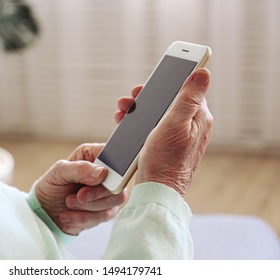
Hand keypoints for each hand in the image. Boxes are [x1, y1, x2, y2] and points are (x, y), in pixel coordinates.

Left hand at [33, 143, 126, 234]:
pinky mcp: (106, 211)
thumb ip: (80, 169)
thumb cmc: (52, 185)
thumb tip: (102, 173)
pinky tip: (68, 214)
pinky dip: (83, 217)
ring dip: (88, 206)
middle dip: (96, 193)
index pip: (116, 156)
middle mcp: (106, 174)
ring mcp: (108, 194)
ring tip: (69, 202)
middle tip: (79, 195)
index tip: (99, 178)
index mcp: (96, 155)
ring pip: (114, 201)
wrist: (45, 211)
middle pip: (119, 183)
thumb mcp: (59, 172)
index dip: (114, 168)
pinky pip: (104, 216)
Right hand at [115, 68, 212, 194]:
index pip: (188, 89)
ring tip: (123, 110)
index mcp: (198, 118)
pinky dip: (141, 123)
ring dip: (141, 109)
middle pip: (170, 101)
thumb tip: (203, 72)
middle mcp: (192, 126)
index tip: (156, 78)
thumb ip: (188, 97)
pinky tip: (128, 124)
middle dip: (149, 96)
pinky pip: (155, 127)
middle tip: (132, 96)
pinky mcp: (168, 146)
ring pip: (160, 114)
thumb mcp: (175, 124)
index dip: (171, 80)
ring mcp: (180, 137)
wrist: (157, 191)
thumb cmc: (165, 159)